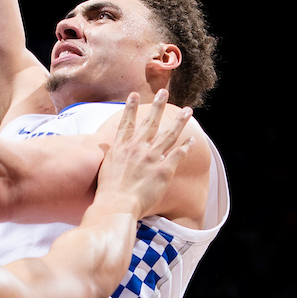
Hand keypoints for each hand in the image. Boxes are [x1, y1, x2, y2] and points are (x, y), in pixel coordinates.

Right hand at [94, 91, 194, 220]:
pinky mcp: (163, 170)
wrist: (116, 205)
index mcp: (121, 147)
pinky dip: (186, 147)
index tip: (134, 95)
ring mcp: (151, 158)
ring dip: (179, 121)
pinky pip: (178, 154)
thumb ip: (110, 154)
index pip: (127, 123)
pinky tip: (192, 140)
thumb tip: (106, 145)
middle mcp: (137, 148)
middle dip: (158, 106)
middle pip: (150, 123)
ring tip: (188, 110)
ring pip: (169, 134)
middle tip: (163, 92)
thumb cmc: (107, 191)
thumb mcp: (104, 167)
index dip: (130, 108)